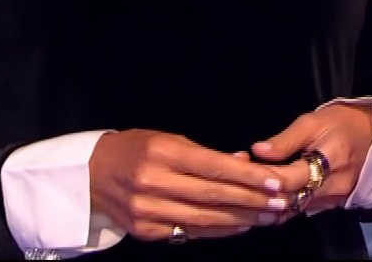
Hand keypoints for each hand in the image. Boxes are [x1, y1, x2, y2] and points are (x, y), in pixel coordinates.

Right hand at [88, 130, 293, 241]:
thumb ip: (206, 154)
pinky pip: (189, 232)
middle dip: (252, 201)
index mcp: (163, 153)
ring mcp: (147, 210)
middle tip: (281, 203)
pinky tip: (239, 226)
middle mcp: (153, 182)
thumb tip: (245, 164)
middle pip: (213, 196)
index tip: (274, 181)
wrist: (90, 173)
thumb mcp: (169, 139)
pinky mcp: (145, 230)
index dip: (248, 177)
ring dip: (241, 219)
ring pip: (204, 219)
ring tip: (268, 217)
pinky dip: (217, 230)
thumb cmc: (136, 149)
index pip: (214, 167)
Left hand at [252, 102, 371, 214]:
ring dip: (274, 201)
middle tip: (242, 183)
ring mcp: (336, 199)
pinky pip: (305, 209)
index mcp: (331, 158)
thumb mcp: (313, 121)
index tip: (244, 171)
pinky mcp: (334, 205)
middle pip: (293, 199)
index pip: (293, 178)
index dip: (267, 179)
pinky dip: (286, 204)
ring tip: (252, 189)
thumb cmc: (341, 123)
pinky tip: (271, 196)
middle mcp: (336, 185)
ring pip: (297, 208)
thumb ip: (286, 139)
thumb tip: (257, 151)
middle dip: (266, 194)